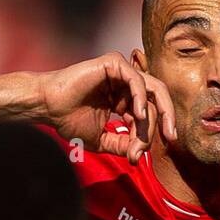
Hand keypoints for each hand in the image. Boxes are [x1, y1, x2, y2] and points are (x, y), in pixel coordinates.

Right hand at [36, 53, 175, 163]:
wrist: (48, 108)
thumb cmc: (69, 120)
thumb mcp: (103, 140)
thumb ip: (123, 144)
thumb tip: (140, 156)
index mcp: (126, 99)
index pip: (150, 114)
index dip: (149, 134)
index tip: (139, 154)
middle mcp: (127, 84)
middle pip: (158, 99)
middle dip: (166, 119)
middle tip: (171, 137)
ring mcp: (121, 72)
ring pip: (151, 89)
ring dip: (152, 111)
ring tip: (143, 129)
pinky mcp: (113, 64)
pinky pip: (136, 78)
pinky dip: (140, 96)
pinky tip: (136, 113)